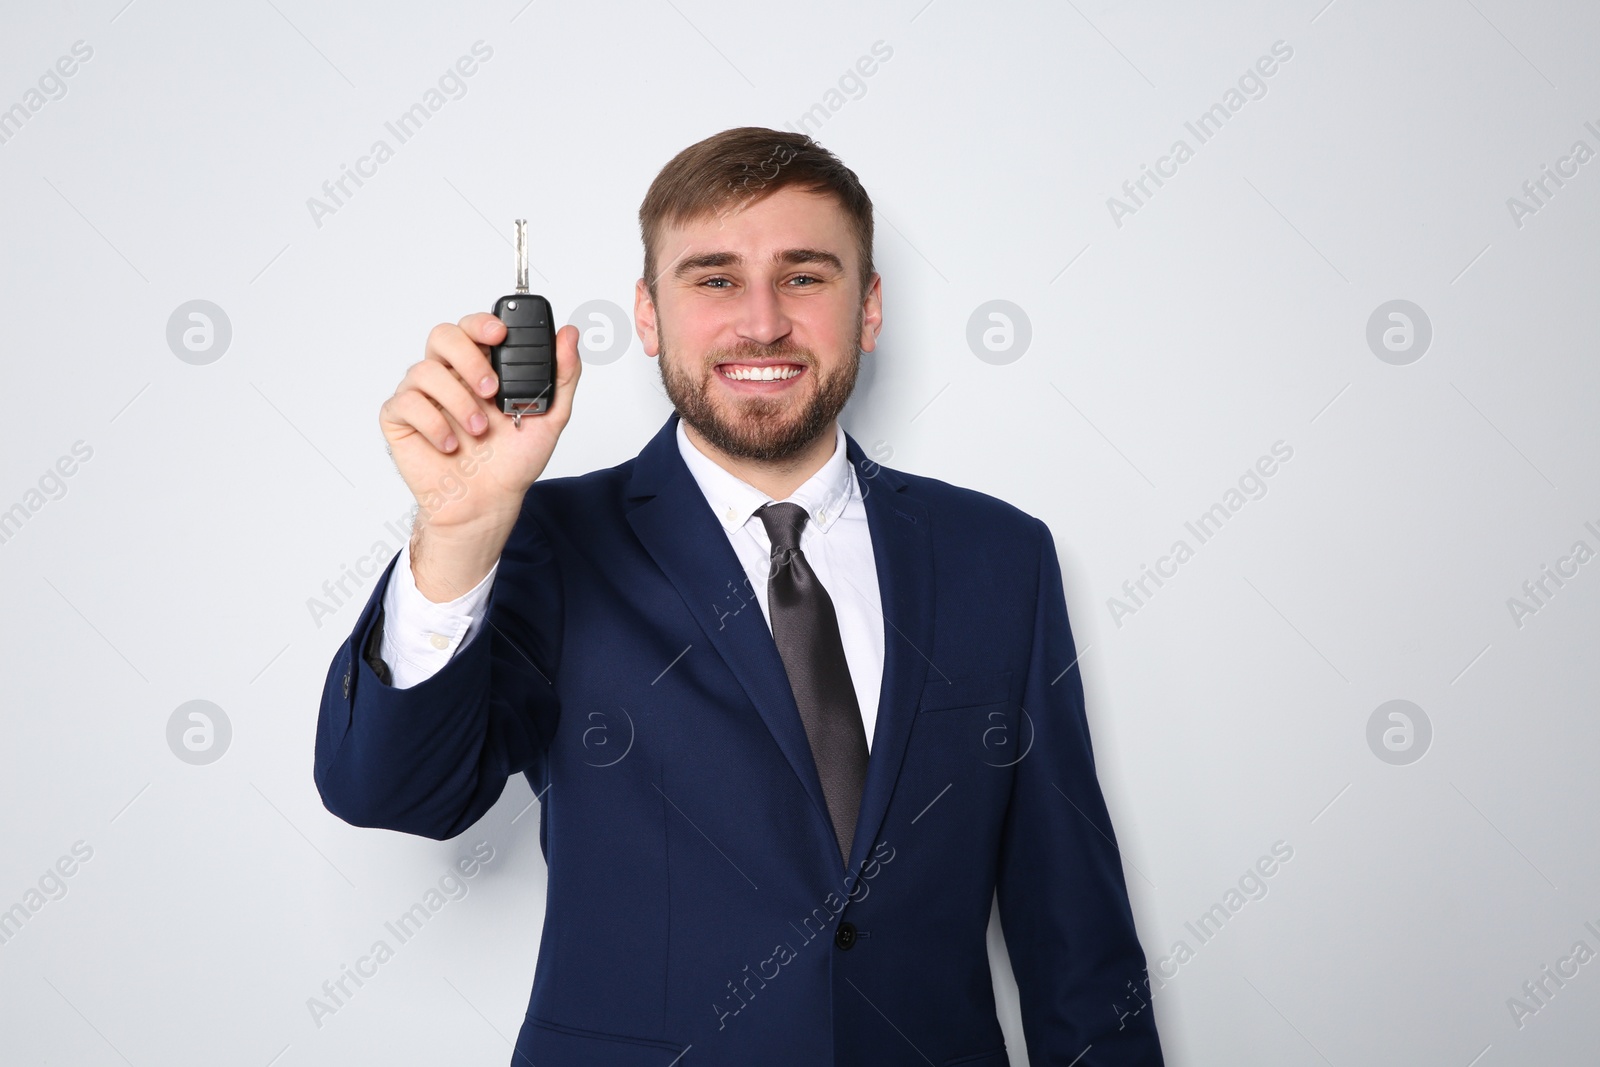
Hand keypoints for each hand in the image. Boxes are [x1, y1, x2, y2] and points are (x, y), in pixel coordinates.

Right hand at [380, 312, 580, 598]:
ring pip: (423, 370)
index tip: (501, 335)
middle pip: (442, 335)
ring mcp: (423, 396)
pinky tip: (450, 443)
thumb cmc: (512, 462)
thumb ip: (562, 374)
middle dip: (467, 357)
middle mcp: (450, 376)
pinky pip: (405, 402)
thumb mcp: (550, 417)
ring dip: (457, 400)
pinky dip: (432, 422)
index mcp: (482, 368)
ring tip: (477, 430)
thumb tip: (569, 334)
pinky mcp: (401, 419)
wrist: (487, 504)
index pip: (474, 327)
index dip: (482, 322)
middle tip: (491, 388)